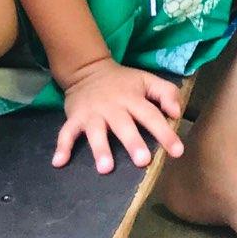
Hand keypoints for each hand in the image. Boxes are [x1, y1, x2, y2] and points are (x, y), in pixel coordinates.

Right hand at [53, 58, 184, 173]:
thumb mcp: (147, 80)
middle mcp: (113, 107)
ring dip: (99, 148)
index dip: (165, 133)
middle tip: (143, 161)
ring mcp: (92, 113)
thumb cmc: (123, 82)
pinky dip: (62, 146)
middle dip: (133, 142)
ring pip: (96, 131)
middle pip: (124, 125)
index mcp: (133, 98)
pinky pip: (66, 132)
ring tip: (105, 168)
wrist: (87, 69)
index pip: (152, 115)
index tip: (177, 151)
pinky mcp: (75, 118)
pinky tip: (59, 162)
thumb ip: (167, 93)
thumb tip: (177, 113)